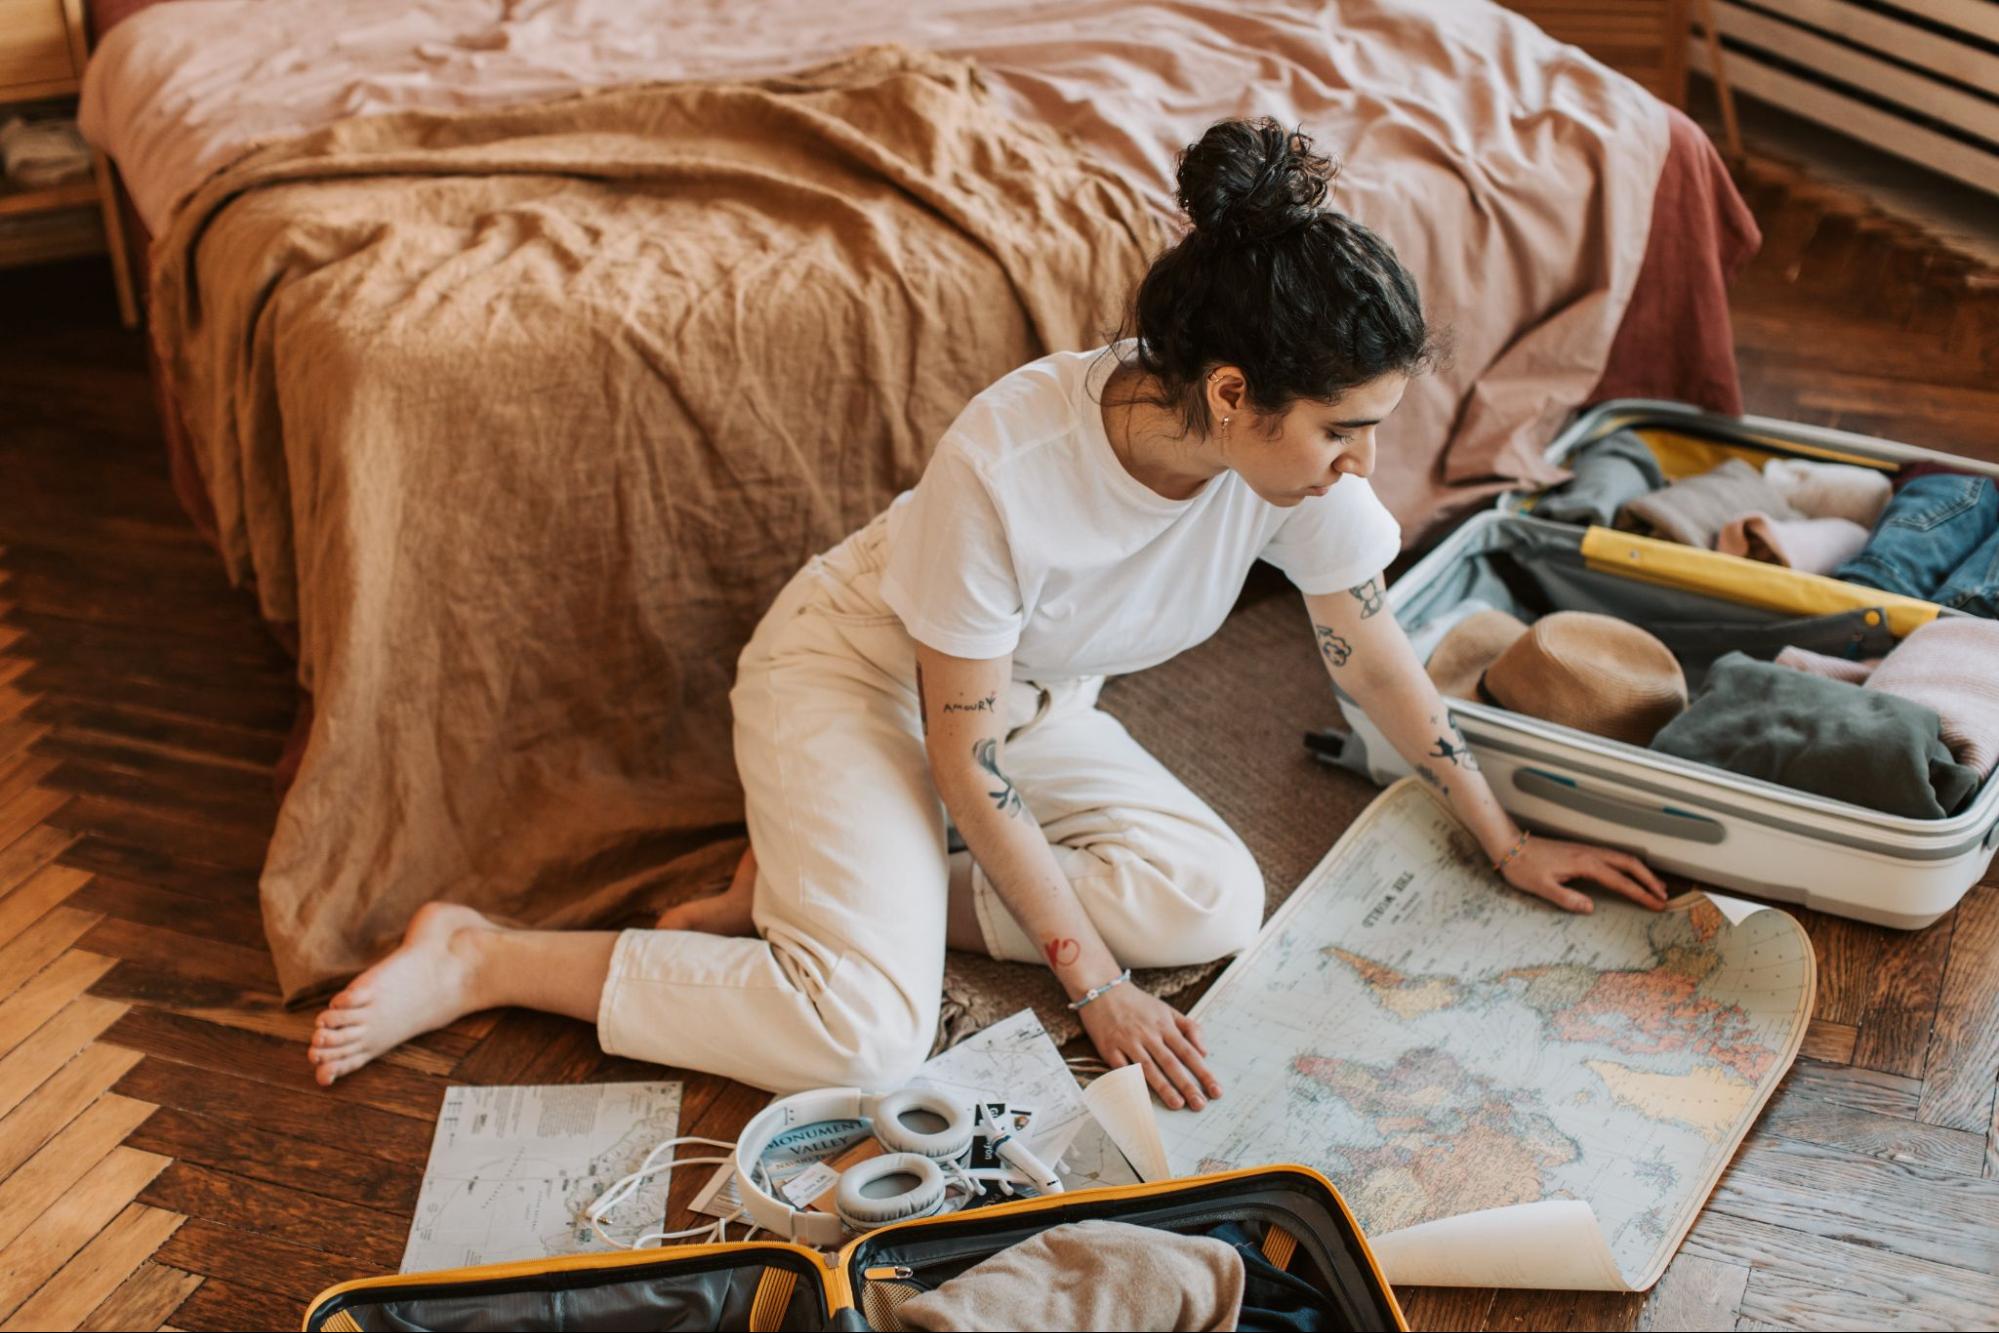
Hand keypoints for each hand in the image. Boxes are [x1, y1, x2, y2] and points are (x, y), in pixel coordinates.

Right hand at [1076, 980, 1219, 1110]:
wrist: (1103, 990)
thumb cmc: (1138, 1003)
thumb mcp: (1168, 1010)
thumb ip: (1189, 1028)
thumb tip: (1204, 1051)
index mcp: (1165, 1026)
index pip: (1188, 1053)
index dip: (1203, 1073)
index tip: (1215, 1090)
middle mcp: (1148, 1034)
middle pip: (1171, 1063)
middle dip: (1187, 1085)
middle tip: (1200, 1104)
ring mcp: (1128, 1042)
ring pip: (1149, 1068)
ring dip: (1163, 1087)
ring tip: (1177, 1104)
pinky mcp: (1109, 1048)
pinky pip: (1122, 1068)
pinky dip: (1131, 1082)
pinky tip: (1141, 1097)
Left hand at [1499, 835, 1667, 913]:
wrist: (1510, 847)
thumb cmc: (1523, 868)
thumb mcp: (1541, 888)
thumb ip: (1566, 899)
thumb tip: (1590, 908)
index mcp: (1584, 864)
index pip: (1620, 881)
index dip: (1640, 894)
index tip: (1656, 905)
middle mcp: (1590, 854)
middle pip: (1629, 864)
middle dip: (1649, 880)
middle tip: (1664, 897)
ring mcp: (1587, 850)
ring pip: (1623, 858)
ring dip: (1641, 872)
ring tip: (1655, 887)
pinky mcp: (1582, 851)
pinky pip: (1613, 857)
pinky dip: (1628, 866)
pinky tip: (1630, 875)